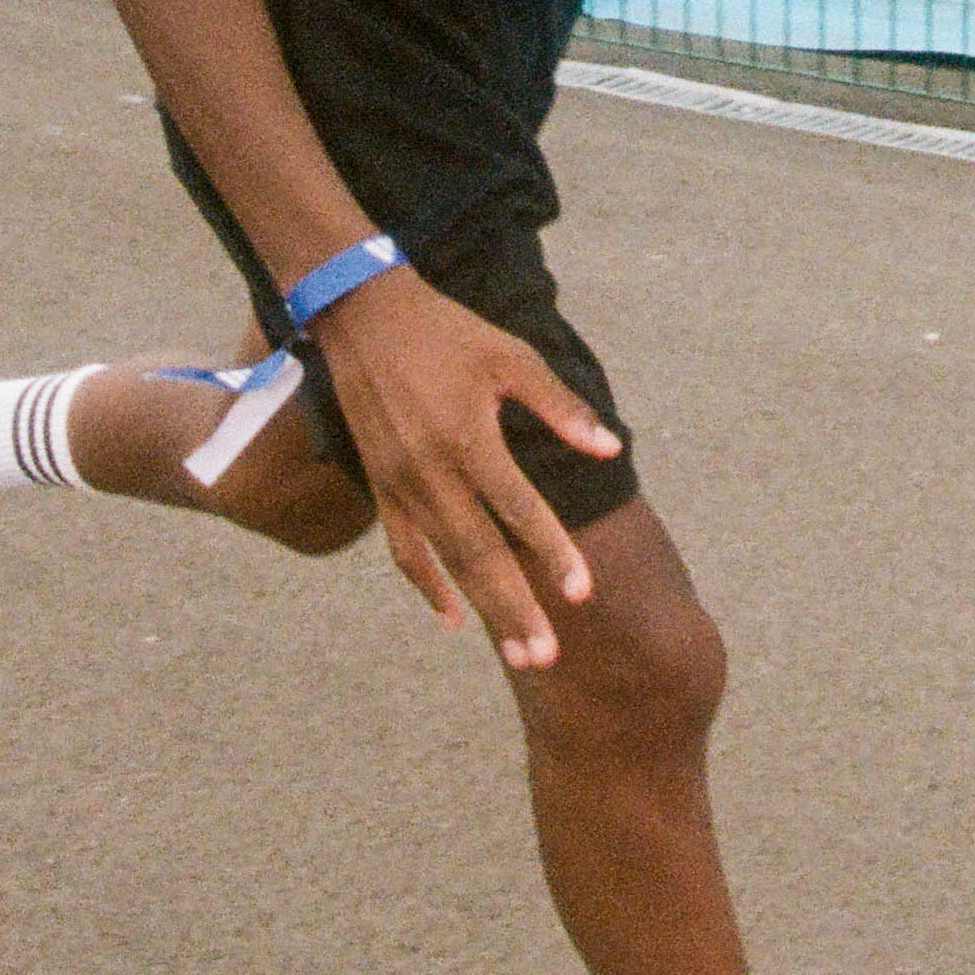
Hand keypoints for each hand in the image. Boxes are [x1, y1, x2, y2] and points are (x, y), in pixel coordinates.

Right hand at [317, 266, 622, 670]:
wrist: (362, 317)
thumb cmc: (446, 333)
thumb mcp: (511, 357)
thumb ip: (561, 408)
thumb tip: (612, 449)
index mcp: (469, 439)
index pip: (520, 511)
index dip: (554, 552)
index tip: (582, 594)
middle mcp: (432, 473)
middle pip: (481, 555)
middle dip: (516, 609)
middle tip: (547, 657)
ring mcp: (401, 486)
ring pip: (446, 563)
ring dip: (483, 610)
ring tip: (516, 652)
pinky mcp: (381, 488)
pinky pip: (405, 550)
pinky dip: (428, 587)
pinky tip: (453, 619)